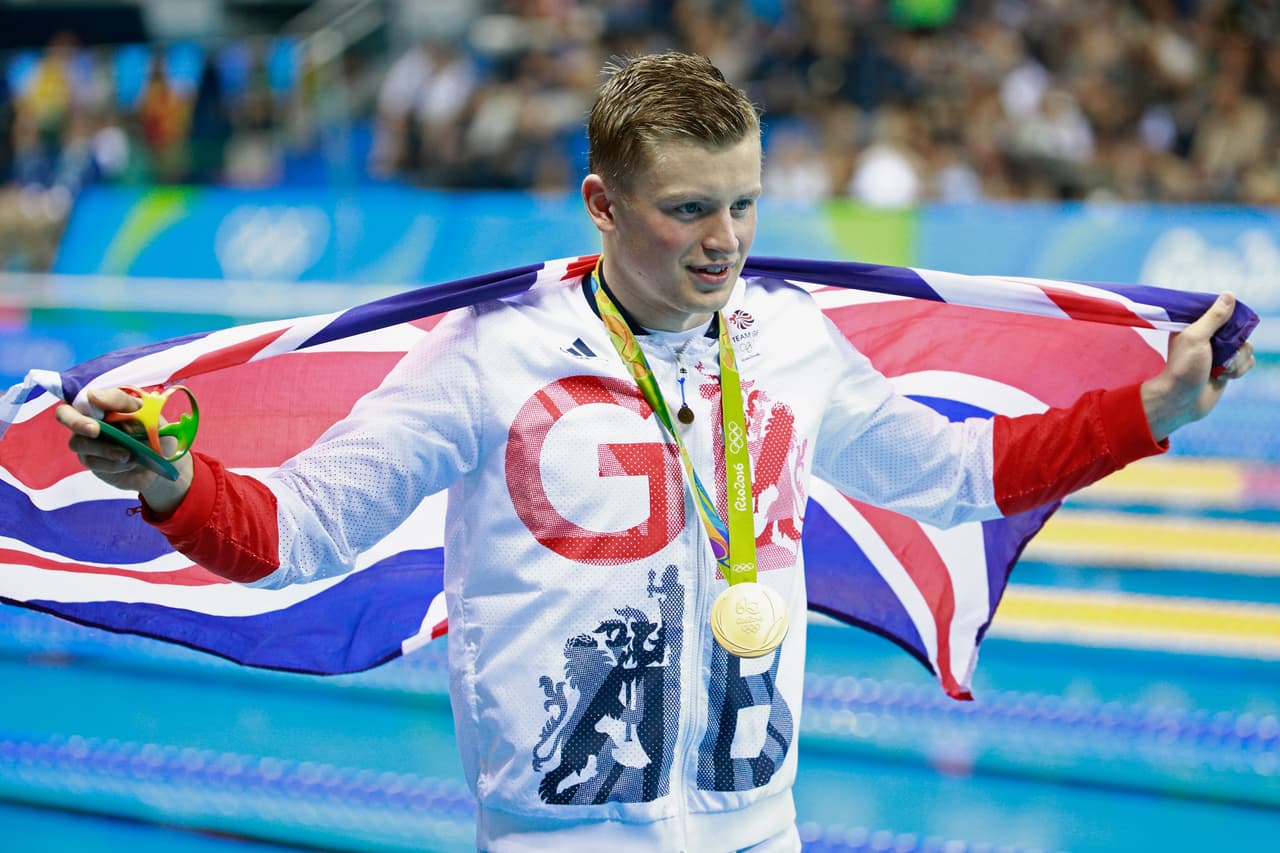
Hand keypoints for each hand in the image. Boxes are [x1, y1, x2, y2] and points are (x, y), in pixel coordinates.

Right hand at [55, 387, 193, 513]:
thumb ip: (121, 401)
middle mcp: (90, 420)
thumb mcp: (147, 413)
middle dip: (76, 422)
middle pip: (64, 415)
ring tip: (127, 454)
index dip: (83, 400)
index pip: (80, 397)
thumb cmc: (155, 431)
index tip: (95, 402)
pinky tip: (129, 463)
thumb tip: (92, 395)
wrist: (165, 462)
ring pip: (78, 442)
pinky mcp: (93, 461)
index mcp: (103, 404)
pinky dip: (111, 463)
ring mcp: (88, 442)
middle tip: (95, 430)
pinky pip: (92, 462)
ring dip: (103, 449)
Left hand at [1141, 292, 1255, 440]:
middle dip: (1235, 344)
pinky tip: (1222, 377)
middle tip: (1220, 353)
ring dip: (1236, 360)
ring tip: (1218, 369)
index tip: (1223, 331)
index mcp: (1196, 325)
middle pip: (1240, 329)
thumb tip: (1229, 295)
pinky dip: (1238, 370)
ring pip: (1247, 346)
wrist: (1182, 401)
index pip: (1222, 310)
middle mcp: (1209, 337)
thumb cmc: (1184, 368)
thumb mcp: (1196, 337)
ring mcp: (1220, 352)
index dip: (1229, 318)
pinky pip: (1248, 362)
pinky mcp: (1228, 367)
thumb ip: (1214, 317)